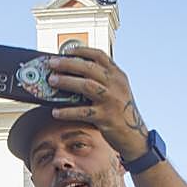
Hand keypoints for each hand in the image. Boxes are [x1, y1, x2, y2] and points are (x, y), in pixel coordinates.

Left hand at [46, 47, 149, 161]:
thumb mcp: (117, 91)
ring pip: (86, 86)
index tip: (66, 51)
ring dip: (66, 81)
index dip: (81, 51)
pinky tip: (55, 112)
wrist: (134, 135)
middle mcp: (115, 85)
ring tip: (52, 80)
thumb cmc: (121, 112)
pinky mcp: (105, 117)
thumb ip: (102, 81)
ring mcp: (111, 101)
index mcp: (118, 75)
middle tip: (52, 63)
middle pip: (89, 68)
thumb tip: (72, 75)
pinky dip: (67, 112)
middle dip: (68, 64)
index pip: (99, 56)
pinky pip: (82, 112)